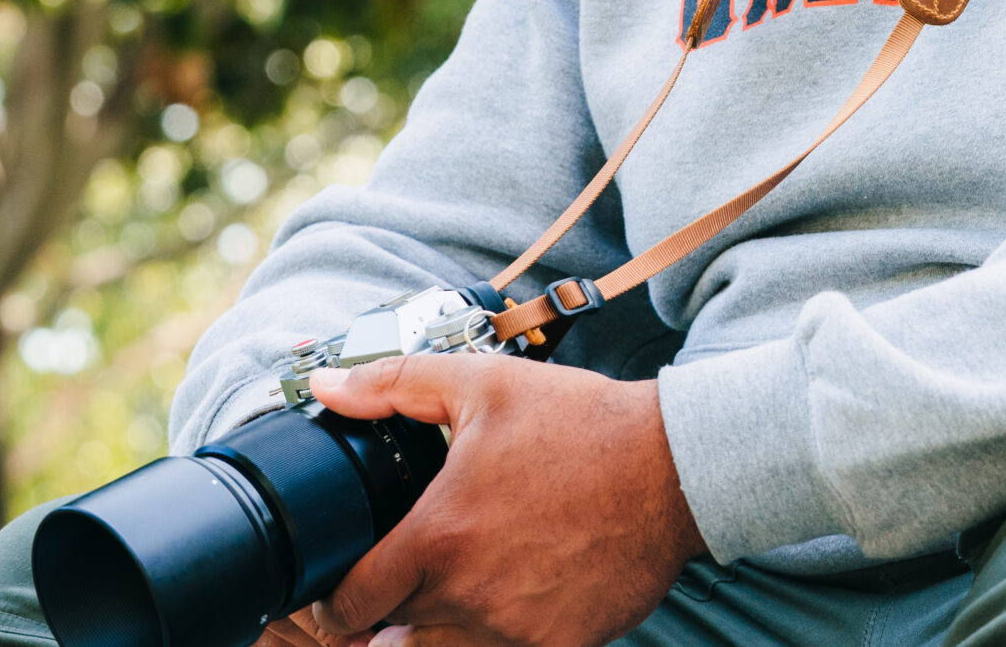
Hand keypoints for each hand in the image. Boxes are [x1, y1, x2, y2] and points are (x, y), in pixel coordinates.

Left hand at [299, 355, 705, 646]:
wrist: (676, 467)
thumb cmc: (584, 425)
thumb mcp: (485, 385)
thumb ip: (396, 384)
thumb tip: (329, 387)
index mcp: (440, 536)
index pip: (352, 603)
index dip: (336, 600)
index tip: (344, 591)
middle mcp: (471, 594)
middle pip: (392, 635)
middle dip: (391, 611)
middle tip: (408, 578)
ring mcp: (516, 629)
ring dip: (437, 631)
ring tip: (461, 588)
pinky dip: (498, 638)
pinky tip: (515, 596)